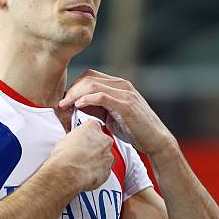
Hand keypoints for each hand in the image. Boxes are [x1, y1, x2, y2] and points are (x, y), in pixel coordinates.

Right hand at [49, 119, 113, 191]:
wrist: (67, 173)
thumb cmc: (64, 156)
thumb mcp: (66, 139)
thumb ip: (76, 138)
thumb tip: (75, 142)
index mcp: (93, 127)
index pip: (94, 127)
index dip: (88, 135)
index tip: (84, 139)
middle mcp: (104, 140)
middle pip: (103, 141)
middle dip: (95, 147)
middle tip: (83, 153)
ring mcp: (108, 156)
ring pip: (105, 156)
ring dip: (97, 160)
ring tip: (83, 165)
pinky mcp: (108, 170)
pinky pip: (104, 170)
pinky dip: (97, 171)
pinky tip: (86, 172)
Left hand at [59, 69, 173, 155]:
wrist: (156, 141)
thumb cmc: (134, 130)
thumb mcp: (112, 117)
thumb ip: (97, 109)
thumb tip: (78, 105)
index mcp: (119, 86)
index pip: (90, 76)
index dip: (74, 86)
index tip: (64, 100)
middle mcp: (122, 85)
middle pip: (88, 78)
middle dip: (71, 90)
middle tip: (61, 103)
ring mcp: (125, 94)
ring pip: (92, 85)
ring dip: (75, 94)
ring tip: (65, 105)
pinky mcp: (126, 105)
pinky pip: (101, 96)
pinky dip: (87, 99)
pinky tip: (78, 106)